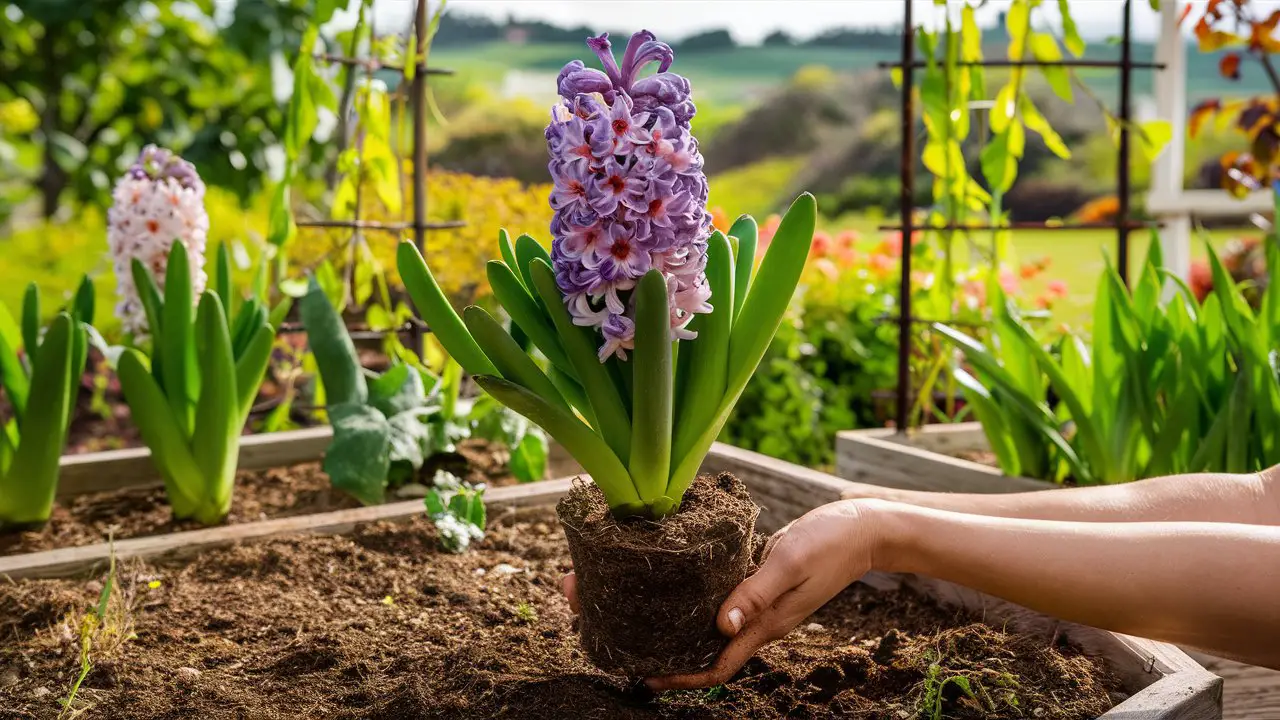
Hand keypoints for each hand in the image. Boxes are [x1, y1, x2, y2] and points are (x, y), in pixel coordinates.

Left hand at [560, 499, 883, 689]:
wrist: (863, 528)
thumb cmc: (830, 543)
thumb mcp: (790, 563)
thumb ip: (757, 592)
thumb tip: (722, 625)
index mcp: (764, 624)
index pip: (716, 665)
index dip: (680, 676)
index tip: (643, 674)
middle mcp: (756, 619)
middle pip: (703, 646)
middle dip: (660, 646)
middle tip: (611, 628)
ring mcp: (756, 602)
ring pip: (706, 621)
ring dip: (670, 619)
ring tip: (625, 604)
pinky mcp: (756, 581)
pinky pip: (718, 597)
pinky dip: (690, 595)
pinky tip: (667, 580)